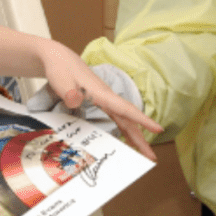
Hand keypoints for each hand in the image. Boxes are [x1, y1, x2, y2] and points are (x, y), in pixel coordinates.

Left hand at [28, 58, 161, 160]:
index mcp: (101, 93)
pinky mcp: (100, 100)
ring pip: (124, 118)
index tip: (157, 130)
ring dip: (135, 135)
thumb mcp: (62, 81)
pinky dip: (124, 128)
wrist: (58, 58)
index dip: (142, 120)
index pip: (126, 108)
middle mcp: (107, 96)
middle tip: (151, 156)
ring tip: (144, 152)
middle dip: (141, 137)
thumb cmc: (61, 69)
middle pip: (129, 118)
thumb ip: (69, 93)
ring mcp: (105, 98)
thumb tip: (76, 101)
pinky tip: (127, 138)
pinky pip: (117, 116)